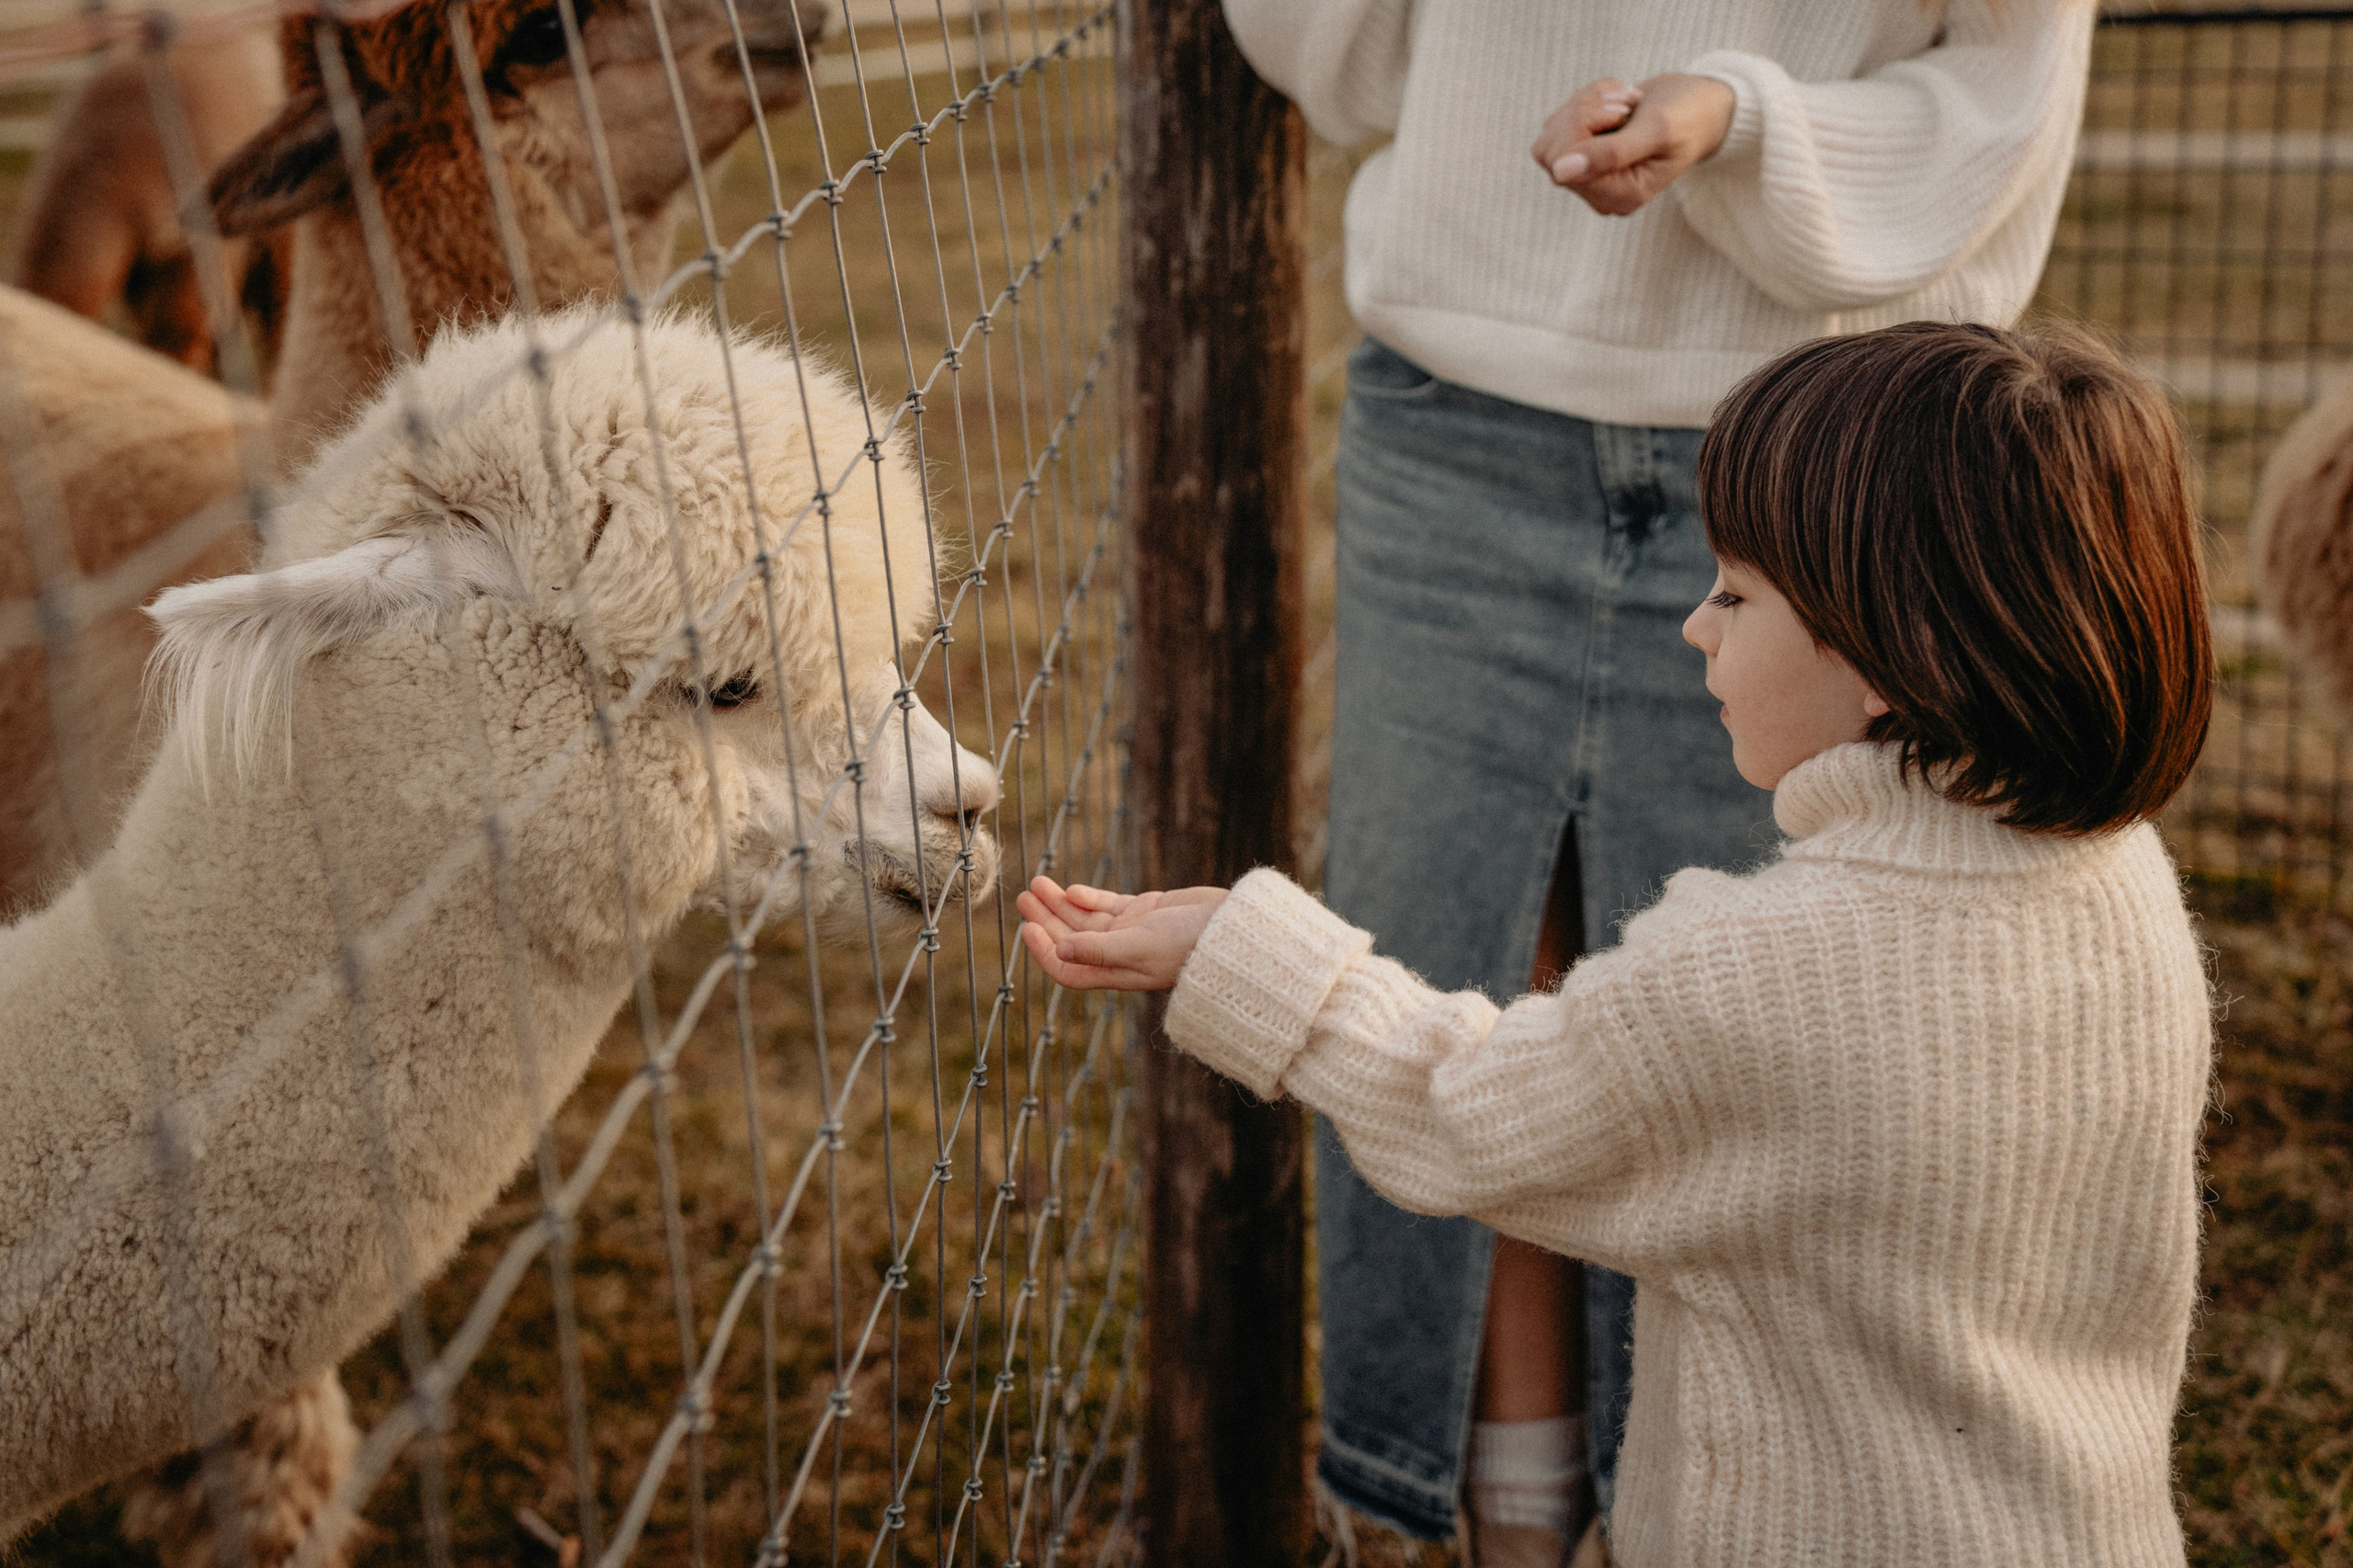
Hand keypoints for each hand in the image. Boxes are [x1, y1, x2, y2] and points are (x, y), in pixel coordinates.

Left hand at [1015, 876, 1226, 990]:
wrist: (1234, 929)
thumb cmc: (1192, 945)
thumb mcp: (1142, 948)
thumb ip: (1101, 950)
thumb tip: (1061, 950)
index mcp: (1118, 972)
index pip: (1070, 969)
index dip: (1045, 952)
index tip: (1026, 930)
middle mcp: (1120, 955)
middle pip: (1071, 939)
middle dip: (1045, 919)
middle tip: (1023, 895)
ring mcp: (1132, 932)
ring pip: (1085, 919)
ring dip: (1060, 903)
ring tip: (1037, 883)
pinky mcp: (1146, 911)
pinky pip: (1108, 905)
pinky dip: (1089, 897)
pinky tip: (1072, 889)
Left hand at [1531, 73, 1737, 216]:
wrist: (1702, 105)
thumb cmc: (1688, 118)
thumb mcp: (1657, 131)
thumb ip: (1611, 153)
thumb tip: (1560, 172)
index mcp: (1618, 197)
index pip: (1562, 165)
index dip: (1582, 126)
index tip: (1620, 111)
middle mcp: (1598, 192)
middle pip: (1550, 151)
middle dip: (1582, 112)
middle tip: (1624, 101)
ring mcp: (1589, 173)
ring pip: (1551, 133)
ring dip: (1586, 103)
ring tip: (1626, 99)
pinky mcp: (1584, 151)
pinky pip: (1560, 121)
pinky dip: (1587, 100)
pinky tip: (1619, 99)